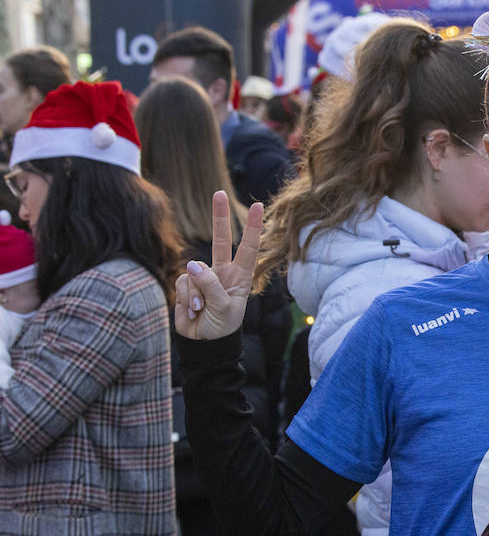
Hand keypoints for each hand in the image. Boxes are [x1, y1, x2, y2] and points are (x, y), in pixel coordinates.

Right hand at [174, 191, 262, 339]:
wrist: (203, 343)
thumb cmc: (221, 327)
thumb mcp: (224, 308)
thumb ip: (211, 286)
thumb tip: (193, 265)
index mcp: (240, 276)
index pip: (248, 247)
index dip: (252, 227)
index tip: (257, 206)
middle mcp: (222, 272)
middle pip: (219, 239)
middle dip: (218, 216)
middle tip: (219, 192)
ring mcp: (203, 277)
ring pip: (195, 270)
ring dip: (197, 293)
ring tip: (203, 310)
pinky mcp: (187, 284)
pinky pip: (184, 282)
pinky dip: (187, 297)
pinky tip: (193, 310)